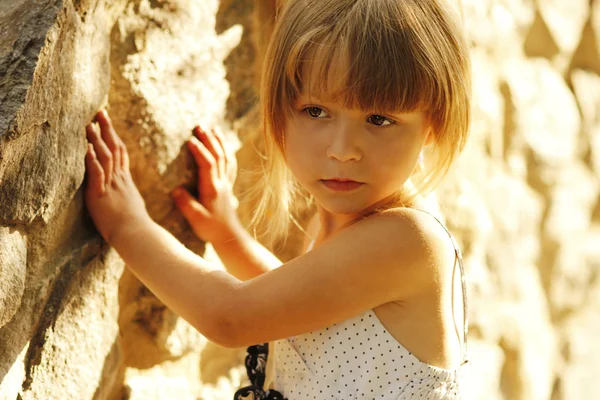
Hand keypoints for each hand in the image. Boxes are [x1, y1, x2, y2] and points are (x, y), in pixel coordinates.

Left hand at [84, 110, 150, 244]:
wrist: (137, 235)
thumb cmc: (136, 226)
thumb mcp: (133, 206)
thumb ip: (127, 196)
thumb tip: (127, 194)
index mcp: (125, 182)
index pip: (121, 154)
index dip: (114, 136)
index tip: (108, 122)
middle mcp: (119, 180)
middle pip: (115, 149)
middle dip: (107, 129)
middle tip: (100, 111)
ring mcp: (111, 187)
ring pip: (106, 158)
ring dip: (97, 140)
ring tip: (89, 125)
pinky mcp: (101, 196)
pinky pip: (98, 175)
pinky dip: (92, 161)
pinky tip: (87, 150)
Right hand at [171, 125, 240, 243]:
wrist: (229, 236)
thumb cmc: (211, 229)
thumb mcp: (196, 219)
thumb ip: (186, 204)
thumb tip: (175, 190)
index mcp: (212, 189)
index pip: (207, 165)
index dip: (200, 151)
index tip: (190, 140)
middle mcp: (221, 183)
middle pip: (217, 156)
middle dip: (209, 139)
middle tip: (200, 125)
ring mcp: (226, 184)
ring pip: (225, 158)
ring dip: (219, 142)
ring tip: (213, 128)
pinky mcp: (227, 187)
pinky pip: (229, 165)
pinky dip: (227, 152)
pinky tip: (224, 146)